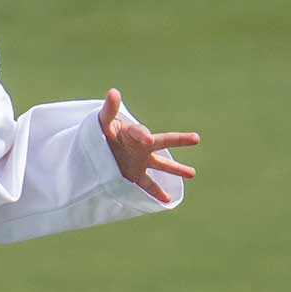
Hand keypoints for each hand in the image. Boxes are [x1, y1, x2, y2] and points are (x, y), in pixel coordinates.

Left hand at [99, 88, 199, 203]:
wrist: (94, 148)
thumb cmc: (100, 132)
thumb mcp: (101, 123)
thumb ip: (109, 110)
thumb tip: (113, 92)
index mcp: (133, 133)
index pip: (140, 132)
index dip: (143, 134)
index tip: (148, 138)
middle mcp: (141, 146)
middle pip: (163, 142)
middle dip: (178, 140)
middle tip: (196, 138)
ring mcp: (140, 161)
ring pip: (162, 165)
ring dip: (176, 169)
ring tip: (192, 173)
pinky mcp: (135, 175)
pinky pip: (148, 185)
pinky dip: (157, 193)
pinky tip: (167, 200)